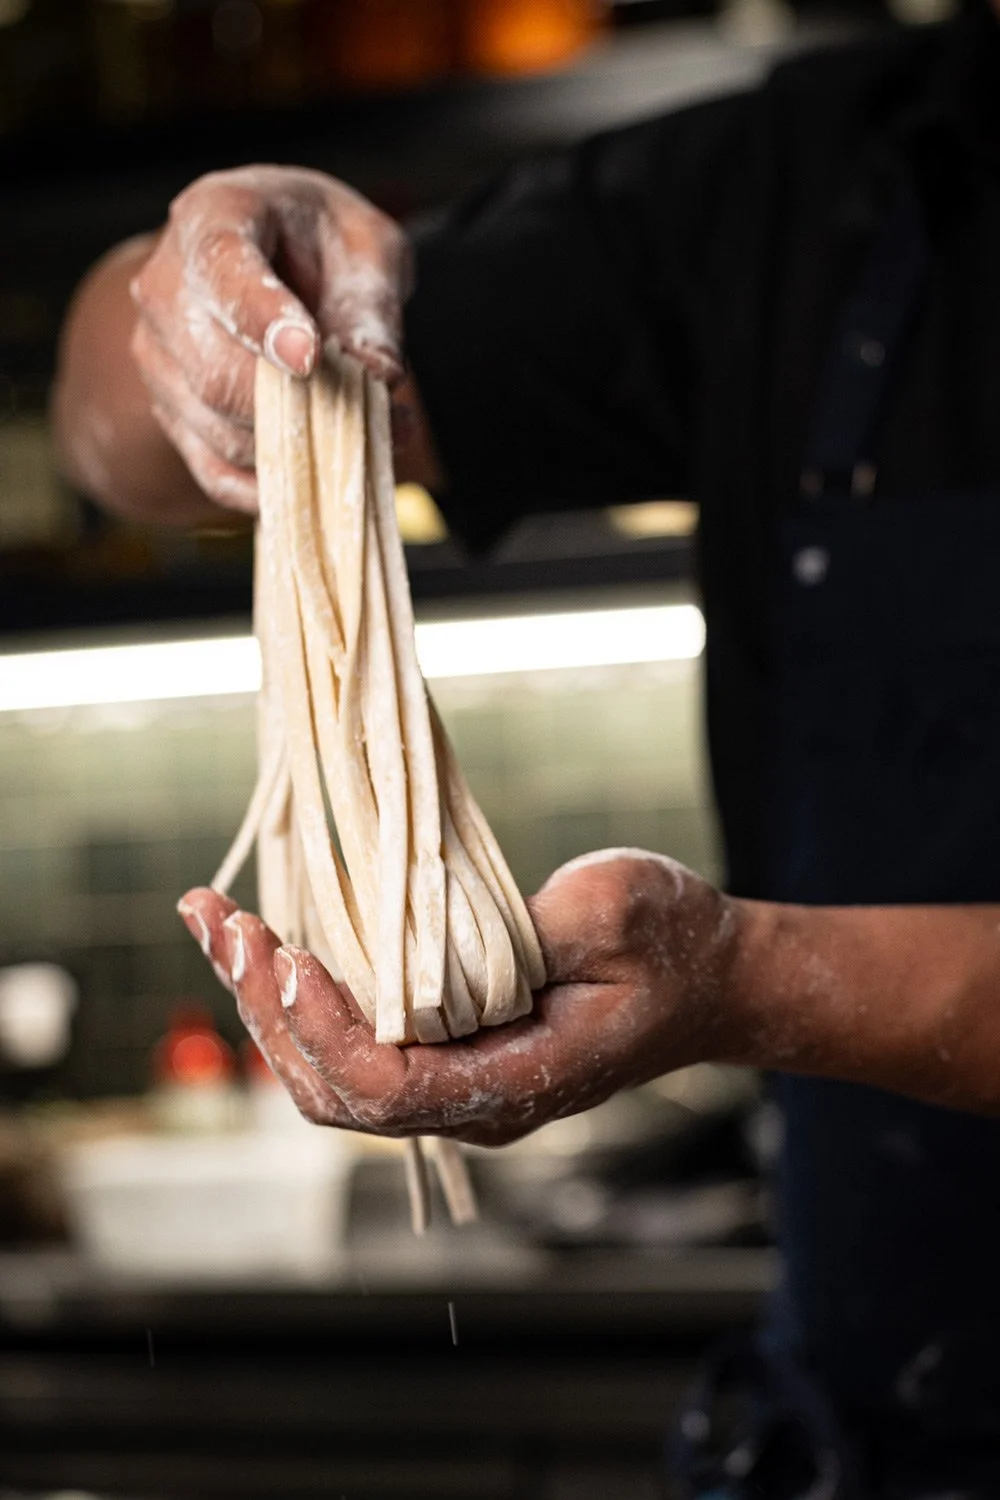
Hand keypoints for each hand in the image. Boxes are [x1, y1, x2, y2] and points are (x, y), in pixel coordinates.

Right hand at [130, 165, 410, 511]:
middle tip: (376, 415)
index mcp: (210, 218)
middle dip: (299, 405)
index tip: (310, 358)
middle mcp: (165, 288)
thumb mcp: (366, 248)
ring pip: (220, 429)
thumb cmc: (320, 243)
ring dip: (301, 447)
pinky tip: (323, 478)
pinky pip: (215, 472)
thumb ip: (373, 305)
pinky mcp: (172, 414)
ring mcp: (159, 357)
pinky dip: (273, 486)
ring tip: (372, 435)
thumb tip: (379, 376)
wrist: (271, 258)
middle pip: (216, 372)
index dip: (264, 319)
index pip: (224, 272)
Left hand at [177, 850, 740, 1146]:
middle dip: (265, 1008)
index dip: (329, 1031)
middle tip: (219, 921)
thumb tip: (432, 934)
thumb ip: (531, 930)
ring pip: (329, 1072)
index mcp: (516, 1082)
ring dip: (264, 1000)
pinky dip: (297, 996)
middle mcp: (471, 1102)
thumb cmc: (674, 944)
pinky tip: (264, 941)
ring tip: (215, 922)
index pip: (392, 1091)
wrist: (710, 979)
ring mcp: (452, 1082)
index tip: (293, 956)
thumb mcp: (616, 909)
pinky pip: (350, 1043)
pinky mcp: (443, 1050)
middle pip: (336, 1089)